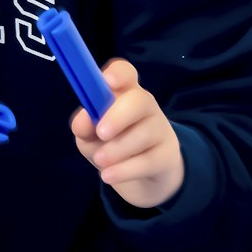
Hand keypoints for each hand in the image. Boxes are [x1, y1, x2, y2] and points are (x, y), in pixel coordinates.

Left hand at [69, 58, 184, 209]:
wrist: (141, 178)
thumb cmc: (111, 146)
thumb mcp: (90, 137)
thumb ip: (84, 127)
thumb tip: (83, 122)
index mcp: (124, 94)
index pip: (125, 74)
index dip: (118, 74)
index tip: (108, 82)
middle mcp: (145, 106)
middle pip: (140, 100)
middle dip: (118, 116)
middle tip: (101, 133)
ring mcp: (160, 130)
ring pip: (142, 134)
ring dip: (116, 150)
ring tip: (100, 160)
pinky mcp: (167, 156)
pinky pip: (147, 161)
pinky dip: (124, 170)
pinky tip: (107, 176)